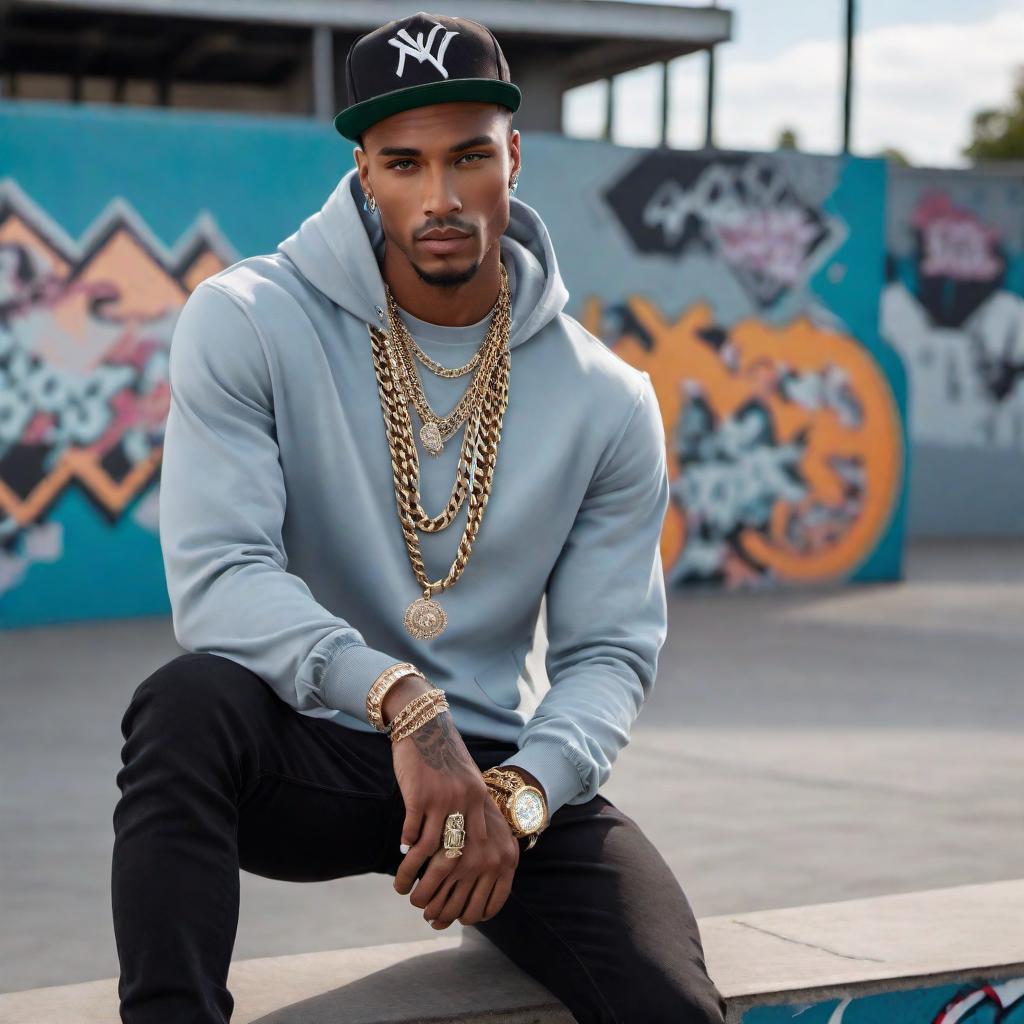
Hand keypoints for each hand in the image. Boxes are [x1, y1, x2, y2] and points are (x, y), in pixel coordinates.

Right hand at [388, 691, 518, 927]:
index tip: (464, 906)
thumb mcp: (466, 784)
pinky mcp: (420, 792)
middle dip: (442, 888)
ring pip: (430, 849)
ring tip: (401, 887)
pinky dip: (406, 846)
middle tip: (426, 905)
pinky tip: (400, 853)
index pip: (485, 853)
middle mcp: (467, 802)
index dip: (477, 883)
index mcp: (481, 802)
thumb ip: (469, 814)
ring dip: (413, 873)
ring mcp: (444, 798)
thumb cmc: (443, 758)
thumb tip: (465, 855)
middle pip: (458, 858)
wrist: (424, 723)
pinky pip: (412, 829)